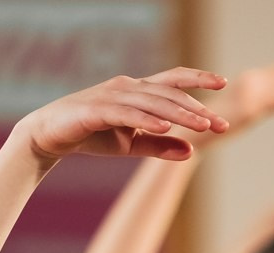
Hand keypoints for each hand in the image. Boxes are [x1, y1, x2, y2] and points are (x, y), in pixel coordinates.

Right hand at [20, 69, 228, 166]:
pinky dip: (146, 119)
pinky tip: (165, 127)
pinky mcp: (96, 109)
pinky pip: (126, 113)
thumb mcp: (131, 144)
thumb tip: (191, 151)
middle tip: (221, 123)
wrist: (50, 135)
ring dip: (179, 114)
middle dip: (197, 108)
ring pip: (152, 102)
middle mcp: (128, 87)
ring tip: (202, 126)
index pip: (173, 81)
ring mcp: (111, 95)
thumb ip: (160, 145)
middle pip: (169, 94)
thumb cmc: (92, 135)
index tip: (223, 82)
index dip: (197, 79)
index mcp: (138, 91)